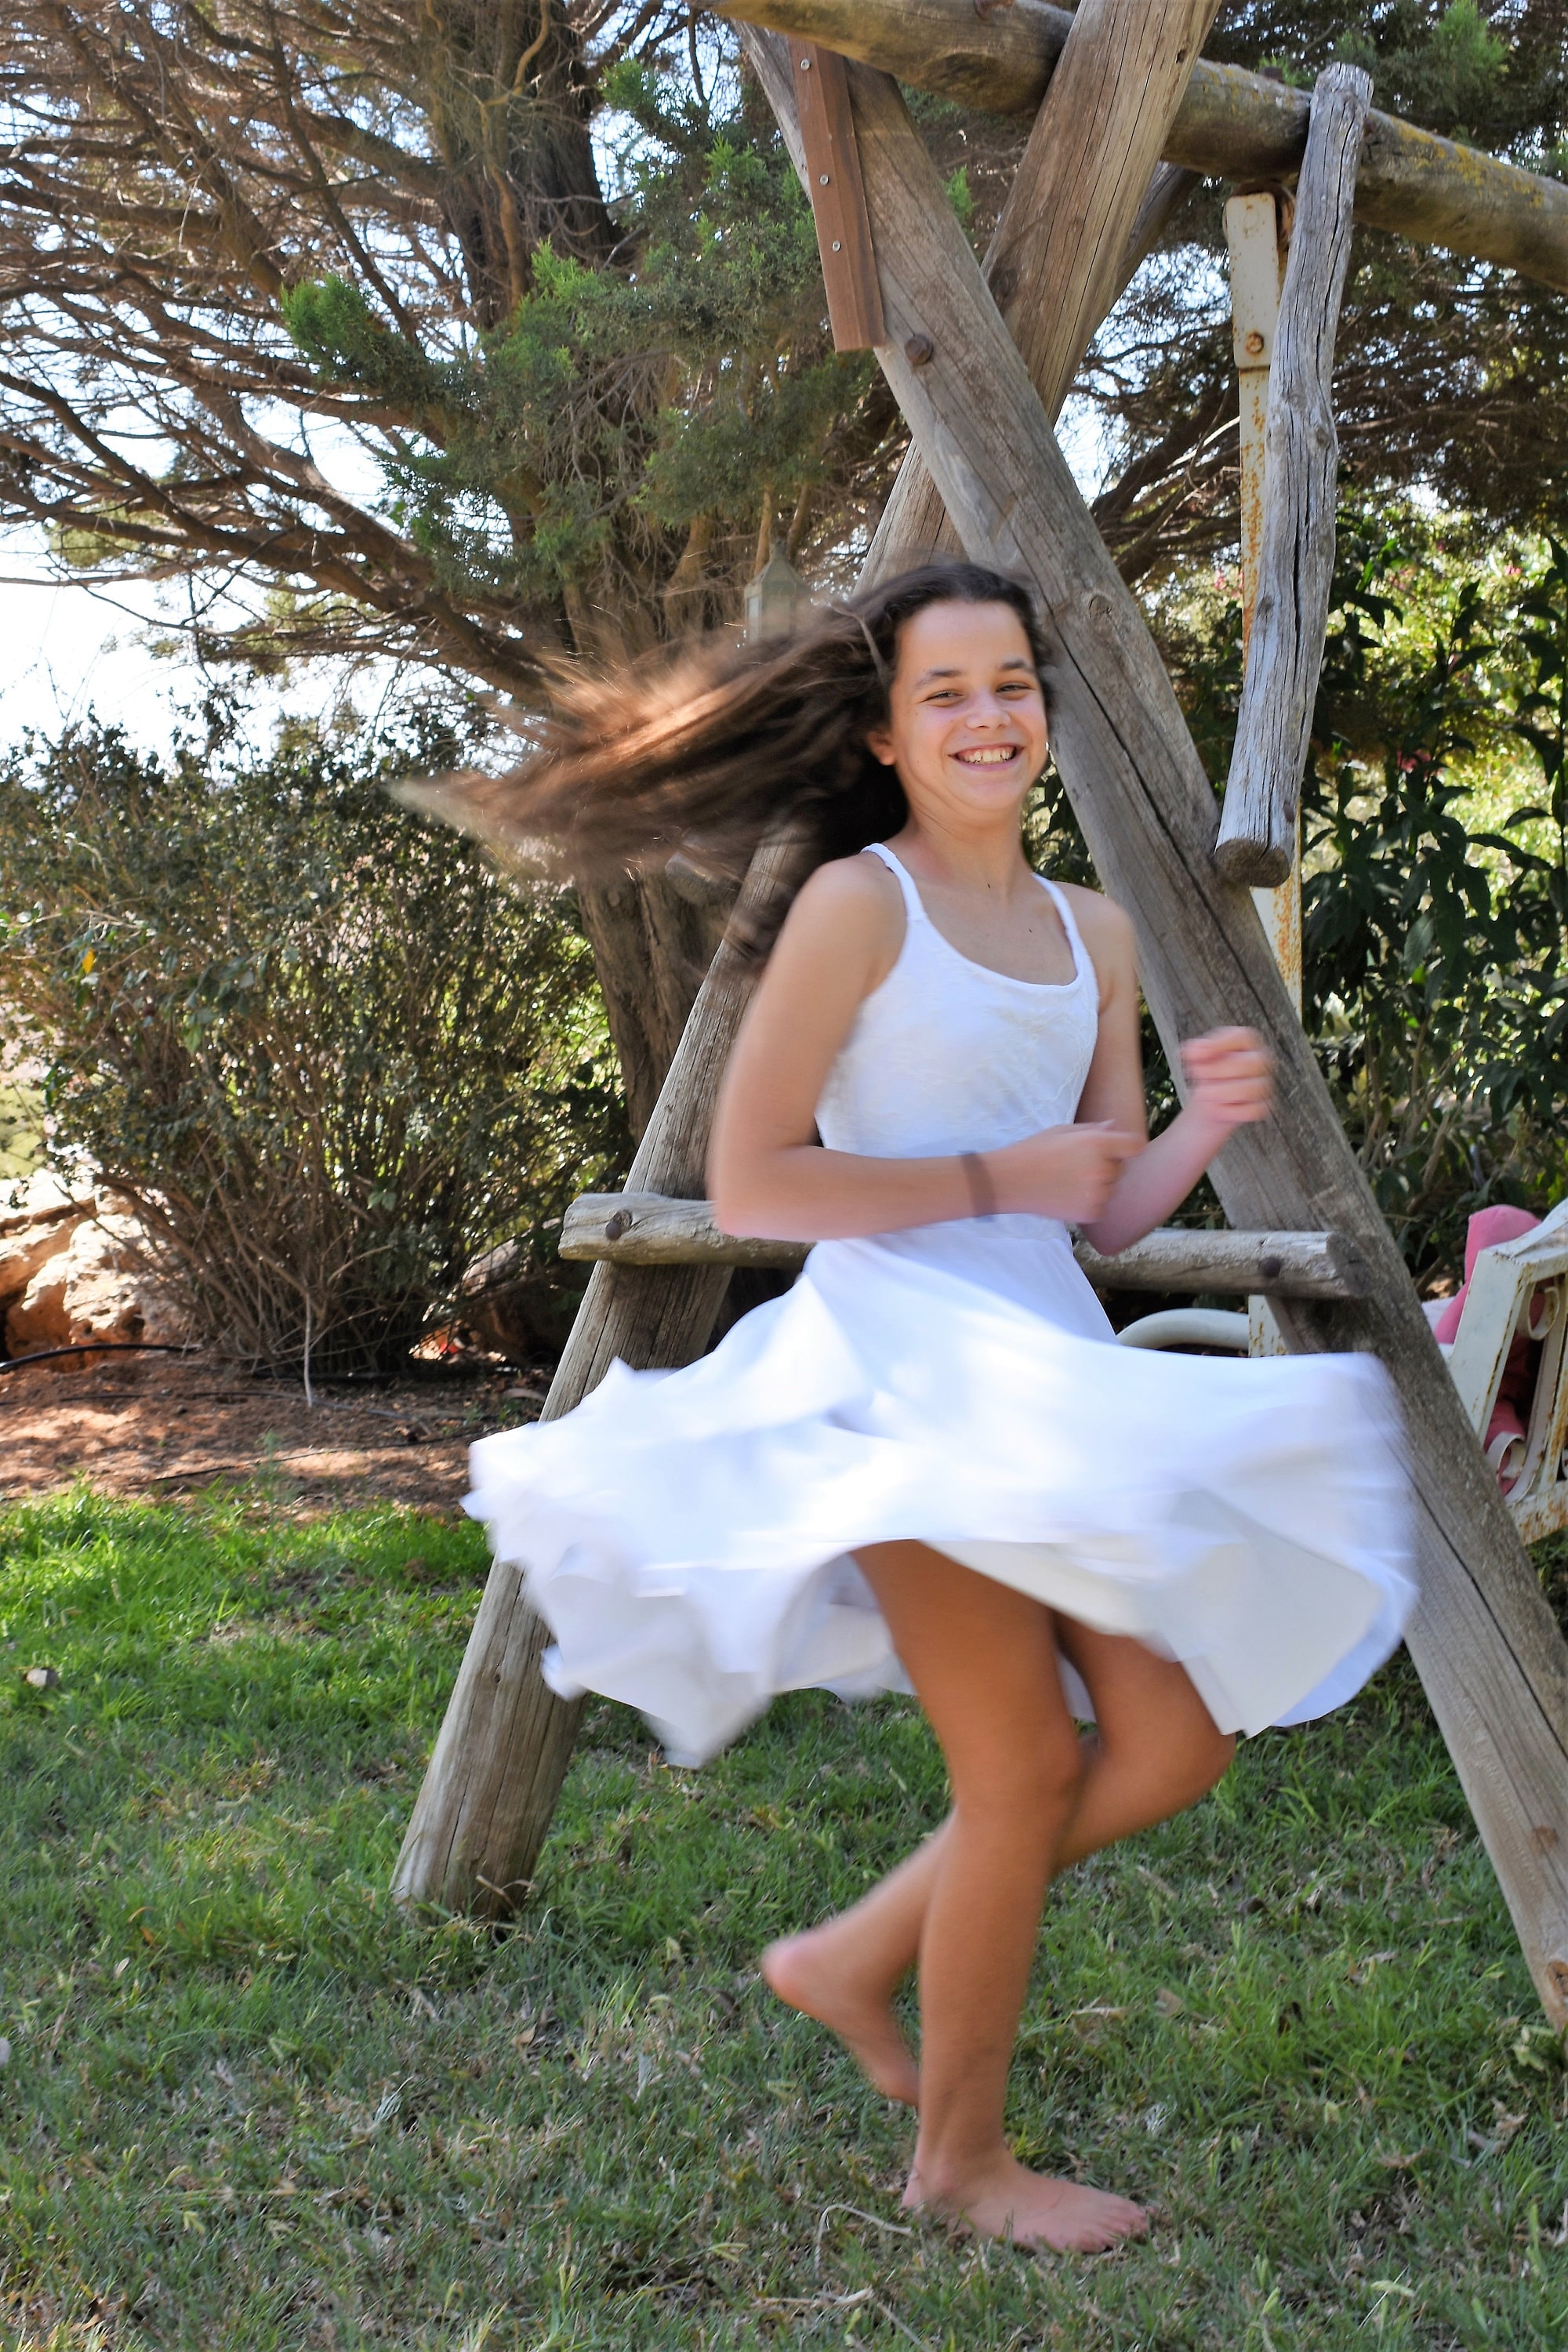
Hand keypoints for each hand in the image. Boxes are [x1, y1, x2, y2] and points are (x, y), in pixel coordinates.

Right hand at [988, 1121, 1143, 1222]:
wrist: (1011, 1181)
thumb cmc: (1034, 1151)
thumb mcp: (1062, 1131)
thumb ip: (1093, 1129)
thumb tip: (1114, 1127)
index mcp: (1098, 1144)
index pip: (1136, 1146)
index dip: (1128, 1146)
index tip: (1120, 1150)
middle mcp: (1103, 1169)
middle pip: (1121, 1168)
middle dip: (1106, 1166)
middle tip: (1077, 1166)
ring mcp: (1098, 1194)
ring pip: (1111, 1189)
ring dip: (1098, 1186)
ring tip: (1069, 1181)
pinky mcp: (1090, 1213)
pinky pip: (1101, 1206)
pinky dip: (1089, 1203)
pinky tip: (1067, 1195)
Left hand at [1179, 1027, 1273, 1134]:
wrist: (1208, 1098)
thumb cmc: (1207, 1072)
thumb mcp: (1198, 1059)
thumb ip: (1196, 1052)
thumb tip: (1191, 1050)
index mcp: (1246, 1044)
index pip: (1244, 1037)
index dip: (1220, 1044)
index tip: (1196, 1054)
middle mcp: (1260, 1062)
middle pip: (1252, 1062)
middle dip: (1220, 1069)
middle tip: (1197, 1074)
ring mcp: (1263, 1085)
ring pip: (1254, 1088)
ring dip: (1223, 1092)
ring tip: (1201, 1094)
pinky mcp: (1261, 1106)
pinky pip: (1254, 1110)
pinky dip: (1232, 1111)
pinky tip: (1214, 1110)